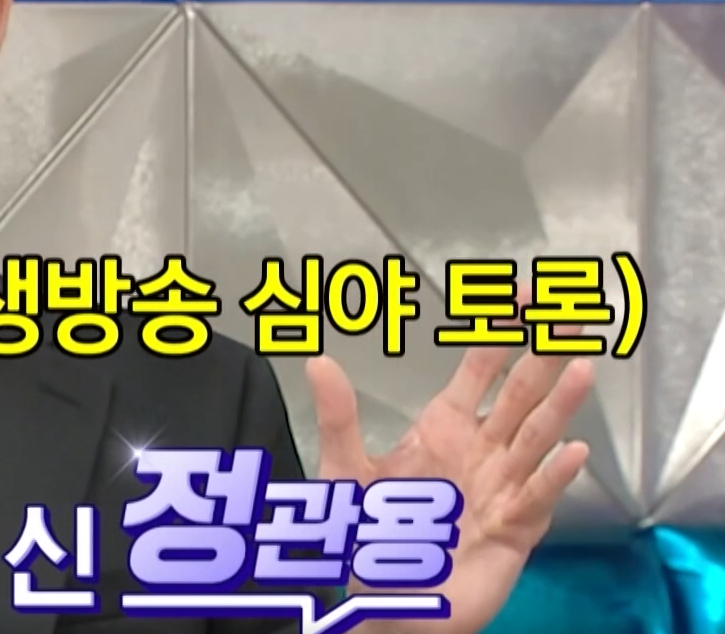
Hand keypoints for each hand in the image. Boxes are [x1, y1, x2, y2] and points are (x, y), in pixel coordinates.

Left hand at [306, 329, 593, 633]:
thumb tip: (317, 362)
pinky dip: (553, 475)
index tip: (522, 295)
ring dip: (559, 406)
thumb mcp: (346, 472)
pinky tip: (571, 453)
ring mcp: (503, 487)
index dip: (500, 331)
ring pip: (536, 438)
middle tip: (570, 315)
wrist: (391, 602)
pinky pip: (536, 497)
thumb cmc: (374, 535)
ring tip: (581, 367)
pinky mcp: (514, 529)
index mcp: (445, 427)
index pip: (481, 367)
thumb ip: (338, 417)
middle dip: (544, 355)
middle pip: (521, 393)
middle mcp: (482, 450)